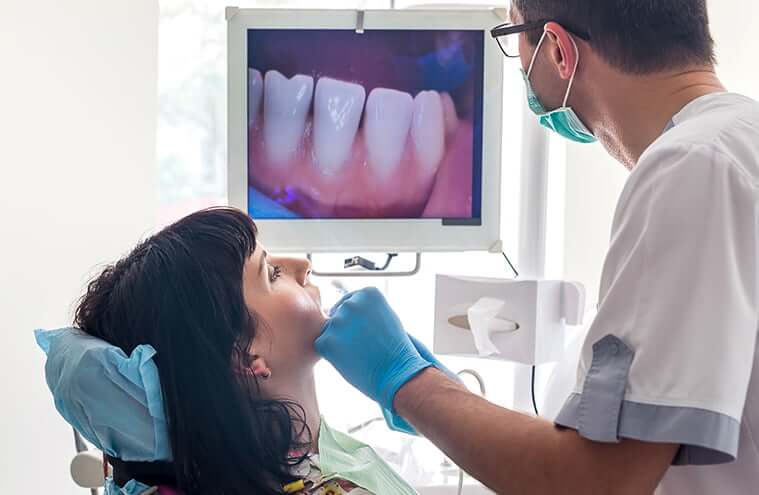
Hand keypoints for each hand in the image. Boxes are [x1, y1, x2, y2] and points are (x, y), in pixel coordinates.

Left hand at [315, 287, 431, 412]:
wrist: (398, 373)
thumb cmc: (394, 348)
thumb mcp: (384, 317)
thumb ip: (364, 309)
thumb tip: (340, 309)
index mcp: (367, 293)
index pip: (349, 302)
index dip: (357, 322)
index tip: (369, 334)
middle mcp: (351, 303)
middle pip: (338, 314)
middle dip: (346, 330)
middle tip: (365, 346)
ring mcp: (338, 321)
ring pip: (330, 330)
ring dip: (339, 341)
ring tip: (360, 353)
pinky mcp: (327, 340)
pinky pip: (322, 344)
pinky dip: (332, 354)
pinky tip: (350, 360)